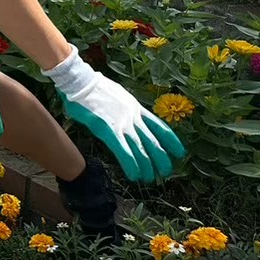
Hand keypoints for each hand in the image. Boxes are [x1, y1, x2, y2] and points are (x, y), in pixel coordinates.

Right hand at [43, 47, 184, 181]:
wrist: (79, 80)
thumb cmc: (92, 87)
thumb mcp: (117, 95)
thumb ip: (125, 108)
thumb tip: (126, 117)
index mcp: (135, 107)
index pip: (159, 127)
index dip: (171, 141)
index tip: (180, 153)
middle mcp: (133, 117)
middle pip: (153, 142)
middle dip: (161, 159)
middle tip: (164, 172)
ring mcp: (122, 123)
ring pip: (140, 149)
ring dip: (146, 166)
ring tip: (149, 178)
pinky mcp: (107, 130)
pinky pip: (123, 151)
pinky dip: (130, 164)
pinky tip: (134, 175)